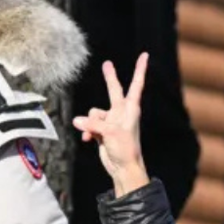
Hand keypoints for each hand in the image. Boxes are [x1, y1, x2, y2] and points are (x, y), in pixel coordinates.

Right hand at [73, 53, 149, 196]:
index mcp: (130, 109)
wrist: (123, 168)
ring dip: (90, 123)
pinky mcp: (103, 131)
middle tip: (106, 63)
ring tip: (93, 134)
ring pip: (94, 112)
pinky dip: (87, 130)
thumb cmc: (126, 149)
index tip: (145, 55)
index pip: (136, 85)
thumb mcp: (110, 133)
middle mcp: (121, 112)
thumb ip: (94, 124)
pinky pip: (89, 124)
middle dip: (109, 78)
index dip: (139, 70)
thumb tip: (77, 121)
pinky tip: (88, 140)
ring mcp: (112, 121)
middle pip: (113, 90)